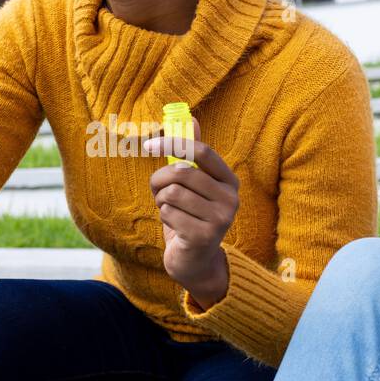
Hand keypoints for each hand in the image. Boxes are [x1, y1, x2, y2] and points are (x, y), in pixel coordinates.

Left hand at [143, 117, 237, 309]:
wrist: (197, 262)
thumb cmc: (192, 217)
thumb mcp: (194, 186)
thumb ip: (193, 155)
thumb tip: (191, 118)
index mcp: (229, 181)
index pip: (202, 151)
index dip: (173, 143)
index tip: (148, 146)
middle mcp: (230, 198)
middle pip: (182, 172)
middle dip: (160, 180)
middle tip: (157, 191)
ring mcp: (220, 219)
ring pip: (172, 193)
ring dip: (161, 201)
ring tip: (168, 210)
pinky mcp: (204, 237)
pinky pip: (169, 213)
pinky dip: (163, 217)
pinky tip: (173, 226)